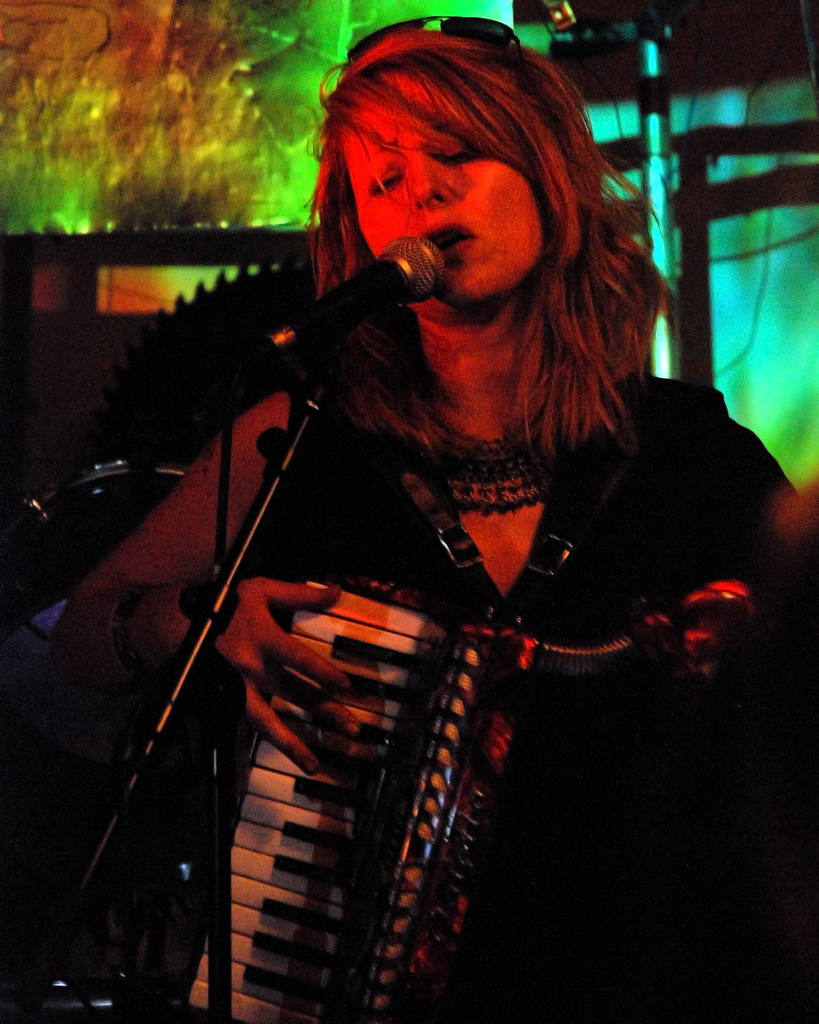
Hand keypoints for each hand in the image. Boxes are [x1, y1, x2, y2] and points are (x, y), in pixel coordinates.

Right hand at [215, 578, 358, 772]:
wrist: (180, 624)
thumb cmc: (225, 604)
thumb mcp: (261, 590)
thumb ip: (300, 594)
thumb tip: (335, 592)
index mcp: (262, 637)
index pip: (297, 658)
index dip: (322, 672)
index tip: (346, 686)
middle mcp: (251, 667)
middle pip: (292, 693)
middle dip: (325, 712)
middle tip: (351, 729)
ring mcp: (237, 688)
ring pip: (266, 722)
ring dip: (292, 745)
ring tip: (314, 765)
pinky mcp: (226, 702)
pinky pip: (252, 725)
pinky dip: (271, 742)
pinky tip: (289, 757)